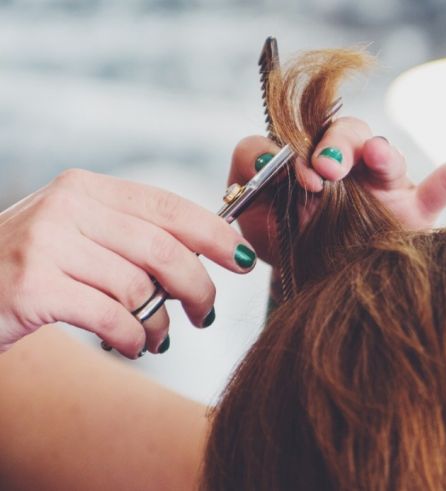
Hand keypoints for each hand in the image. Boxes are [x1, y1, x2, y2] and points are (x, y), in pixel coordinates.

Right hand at [0, 170, 256, 357]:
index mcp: (86, 188)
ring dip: (160, 323)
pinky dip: (132, 338)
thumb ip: (132, 236)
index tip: (243, 258)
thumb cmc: (31, 269)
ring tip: (155, 338)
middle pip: (163, 249)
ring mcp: (46, 245)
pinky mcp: (33, 287)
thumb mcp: (78, 235)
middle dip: (197, 287)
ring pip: (140, 288)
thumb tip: (209, 255)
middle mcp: (67, 207)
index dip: (214, 233)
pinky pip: (112, 317)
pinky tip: (130, 345)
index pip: (168, 205)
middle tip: (206, 314)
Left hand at [229, 116, 445, 264]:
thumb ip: (254, 190)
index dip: (289, 152)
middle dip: (332, 144)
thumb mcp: (261, 226)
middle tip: (323, 171)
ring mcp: (386, 188)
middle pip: (344, 133)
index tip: (293, 178)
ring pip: (385, 154)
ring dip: (379, 152)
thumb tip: (263, 163)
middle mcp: (348, 170)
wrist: (326, 296)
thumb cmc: (294, 255)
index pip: (296, 139)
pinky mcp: (418, 211)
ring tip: (375, 158)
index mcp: (306, 167)